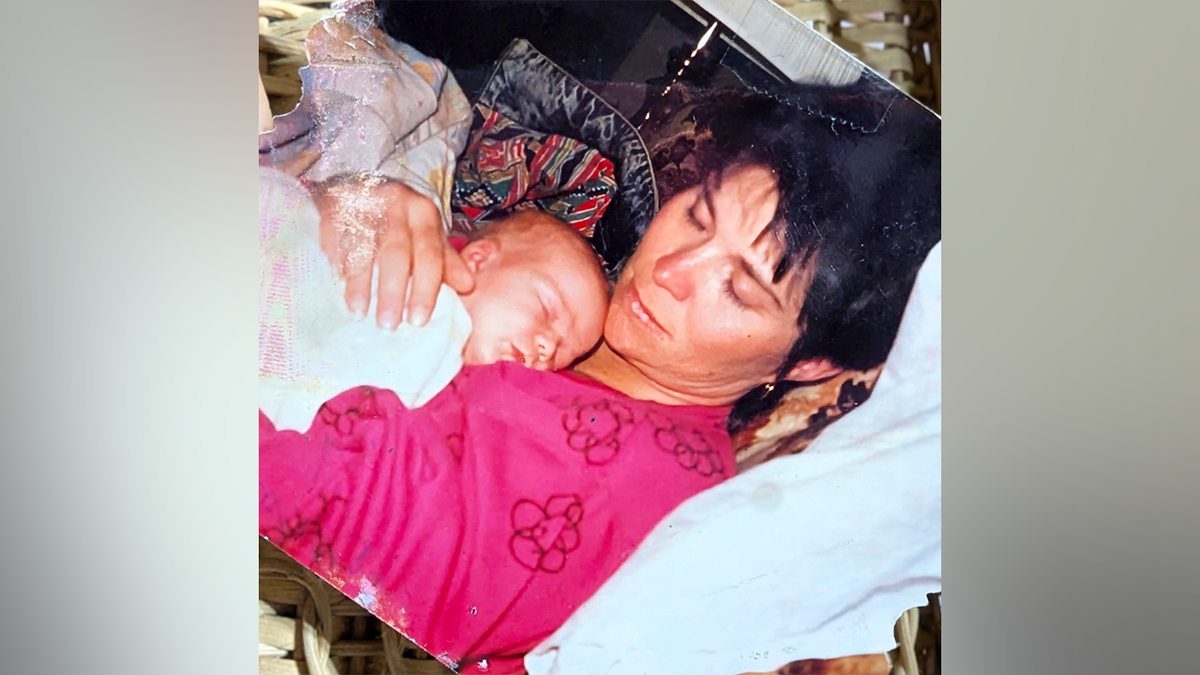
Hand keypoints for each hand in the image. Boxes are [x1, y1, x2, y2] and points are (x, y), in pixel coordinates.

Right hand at [312, 176, 474, 328]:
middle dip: (392, 291)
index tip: (418, 321)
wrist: (365, 183)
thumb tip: (468, 286)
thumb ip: (446, 261)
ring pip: (363, 245)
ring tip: (358, 311)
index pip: (430, 255)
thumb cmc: (401, 220)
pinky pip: (336, 232)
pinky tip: (337, 279)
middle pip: (396, 253)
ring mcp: (366, 201)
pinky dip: (337, 256)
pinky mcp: (337, 201)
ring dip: (360, 281)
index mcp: (424, 214)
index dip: (425, 289)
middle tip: (388, 324)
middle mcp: (398, 204)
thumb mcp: (428, 234)